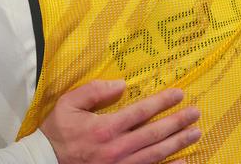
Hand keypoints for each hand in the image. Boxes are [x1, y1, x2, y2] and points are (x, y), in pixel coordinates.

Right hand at [40, 80, 200, 163]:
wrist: (46, 162)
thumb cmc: (57, 132)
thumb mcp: (68, 104)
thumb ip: (94, 91)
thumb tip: (121, 84)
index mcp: (105, 127)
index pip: (141, 111)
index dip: (162, 102)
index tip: (179, 94)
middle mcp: (117, 148)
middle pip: (155, 133)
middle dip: (178, 122)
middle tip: (195, 113)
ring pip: (157, 153)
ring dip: (178, 142)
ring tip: (195, 133)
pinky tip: (183, 161)